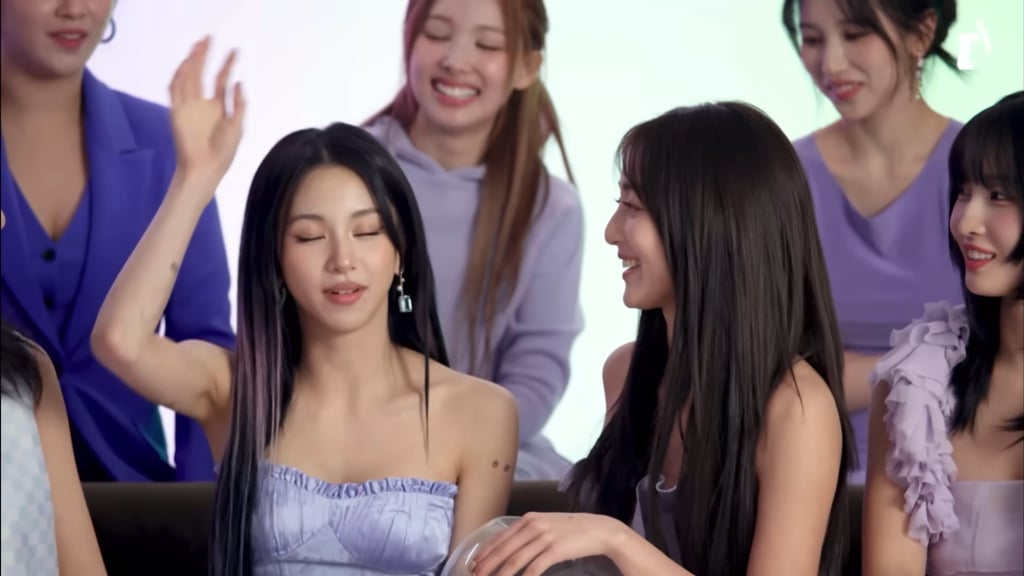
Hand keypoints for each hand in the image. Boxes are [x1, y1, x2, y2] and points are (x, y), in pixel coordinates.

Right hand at [169, 36, 244, 187]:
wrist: (206, 170)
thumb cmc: (222, 153)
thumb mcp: (238, 126)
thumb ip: (239, 105)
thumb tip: (239, 82)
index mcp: (218, 107)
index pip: (221, 80)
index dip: (228, 65)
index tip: (235, 50)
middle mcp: (202, 104)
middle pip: (202, 74)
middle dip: (205, 56)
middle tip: (210, 37)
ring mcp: (188, 107)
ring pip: (188, 78)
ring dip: (191, 62)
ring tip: (198, 46)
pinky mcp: (177, 113)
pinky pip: (175, 91)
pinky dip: (179, 77)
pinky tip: (187, 64)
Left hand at [470, 512, 623, 575]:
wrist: (599, 529)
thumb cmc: (572, 529)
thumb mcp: (547, 524)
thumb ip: (529, 531)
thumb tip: (510, 545)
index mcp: (529, 519)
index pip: (500, 537)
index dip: (485, 552)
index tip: (474, 564)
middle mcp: (533, 525)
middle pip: (504, 549)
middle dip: (487, 565)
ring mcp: (544, 537)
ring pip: (515, 560)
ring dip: (501, 574)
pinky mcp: (555, 550)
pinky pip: (534, 568)